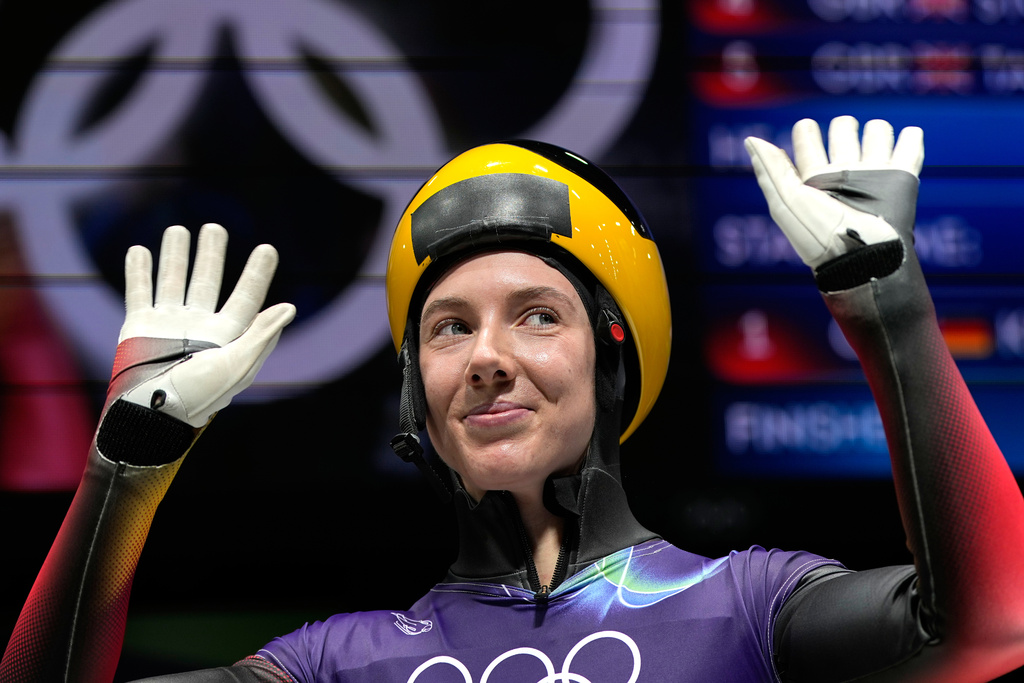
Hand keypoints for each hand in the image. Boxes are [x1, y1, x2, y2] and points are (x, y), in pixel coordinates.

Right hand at [115, 223, 295, 426]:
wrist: (149, 414)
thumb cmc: (198, 396)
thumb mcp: (236, 366)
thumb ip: (261, 335)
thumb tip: (290, 307)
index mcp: (227, 337)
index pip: (246, 297)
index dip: (257, 274)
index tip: (267, 248)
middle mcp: (198, 327)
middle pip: (207, 281)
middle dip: (211, 254)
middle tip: (214, 228)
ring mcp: (168, 325)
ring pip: (173, 281)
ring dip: (175, 255)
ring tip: (178, 229)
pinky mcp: (139, 327)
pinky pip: (139, 293)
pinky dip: (138, 272)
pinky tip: (140, 250)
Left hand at [744, 116, 924, 268]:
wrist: (859, 258)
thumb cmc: (817, 235)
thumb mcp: (785, 202)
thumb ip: (770, 169)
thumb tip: (750, 139)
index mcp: (814, 178)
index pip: (808, 141)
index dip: (806, 131)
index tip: (806, 130)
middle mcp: (843, 174)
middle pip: (845, 131)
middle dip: (844, 127)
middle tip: (844, 140)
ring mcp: (873, 176)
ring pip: (878, 134)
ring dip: (877, 130)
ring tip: (874, 141)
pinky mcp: (901, 181)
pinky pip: (909, 149)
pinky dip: (910, 137)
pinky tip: (906, 137)